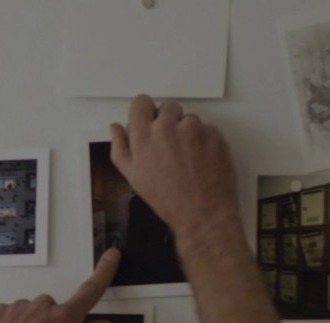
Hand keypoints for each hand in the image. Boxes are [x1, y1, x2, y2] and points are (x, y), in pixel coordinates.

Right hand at [109, 95, 243, 252]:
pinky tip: (201, 161)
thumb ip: (121, 148)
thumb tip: (115, 128)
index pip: (141, 103)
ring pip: (188, 119)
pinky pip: (207, 129)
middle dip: (168, 122)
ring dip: (188, 132)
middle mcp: (167, 127)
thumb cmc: (168, 199)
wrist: (202, 213)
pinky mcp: (214, 133)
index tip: (149, 122)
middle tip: (171, 147)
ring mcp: (193, 128)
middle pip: (167, 107)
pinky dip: (204, 141)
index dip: (145, 112)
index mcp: (144, 136)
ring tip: (187, 159)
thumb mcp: (134, 178)